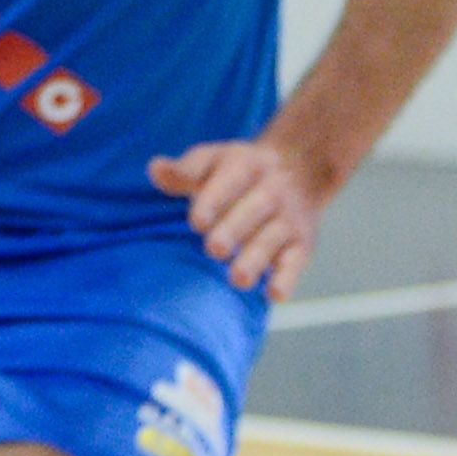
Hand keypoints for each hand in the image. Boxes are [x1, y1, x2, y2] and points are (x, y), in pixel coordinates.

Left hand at [149, 133, 326, 295]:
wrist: (300, 168)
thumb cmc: (240, 170)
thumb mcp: (214, 161)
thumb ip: (184, 170)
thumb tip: (154, 170)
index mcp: (246, 165)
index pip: (230, 180)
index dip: (213, 200)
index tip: (196, 222)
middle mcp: (272, 190)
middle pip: (254, 209)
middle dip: (234, 230)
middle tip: (214, 249)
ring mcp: (288, 218)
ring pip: (274, 238)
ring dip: (257, 259)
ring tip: (238, 279)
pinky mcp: (302, 244)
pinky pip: (297, 261)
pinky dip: (288, 278)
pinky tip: (274, 294)